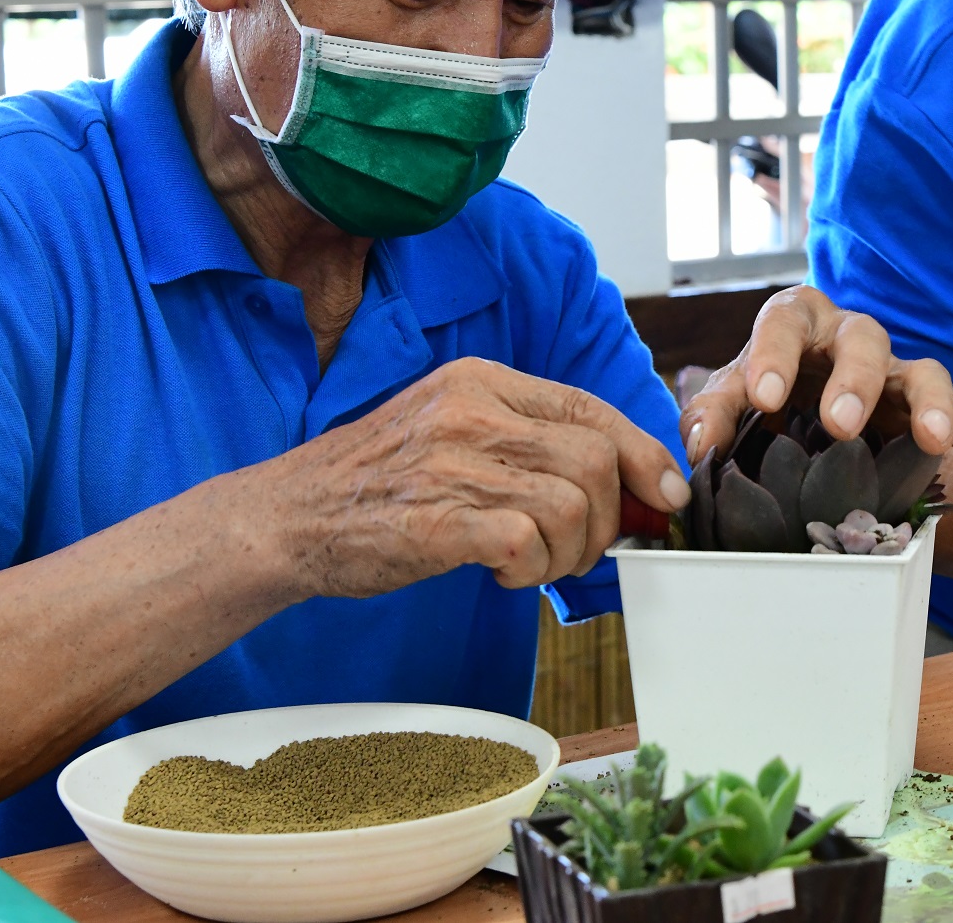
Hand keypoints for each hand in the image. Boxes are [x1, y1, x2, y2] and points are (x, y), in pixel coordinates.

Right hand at [263, 357, 687, 595]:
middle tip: (576, 548)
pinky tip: (501, 571)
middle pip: (597, 459)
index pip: (591, 409)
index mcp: (480, 380)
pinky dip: (531, 569)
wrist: (288, 517)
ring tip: (531, 562)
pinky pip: (528, 542)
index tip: (664, 495)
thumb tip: (635, 485)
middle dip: (608, 518)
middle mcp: (470, 410)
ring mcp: (452, 462)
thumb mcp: (453, 432)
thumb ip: (532, 446)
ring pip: (573, 504)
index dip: (645, 455)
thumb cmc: (379, 484)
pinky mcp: (436, 519)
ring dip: (570, 551)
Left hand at [679, 285, 952, 467]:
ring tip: (932, 439)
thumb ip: (709, 416)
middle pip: (864, 339)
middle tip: (841, 424)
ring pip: (924, 370)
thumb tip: (700, 445)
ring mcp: (896, 372)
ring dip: (929, 403)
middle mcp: (850, 337)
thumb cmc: (761, 398)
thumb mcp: (729, 402)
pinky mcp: (925, 410)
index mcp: (796, 322)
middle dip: (855, 380)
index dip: (774, 356)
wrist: (798, 415)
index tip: (763, 397)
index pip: (784, 323)